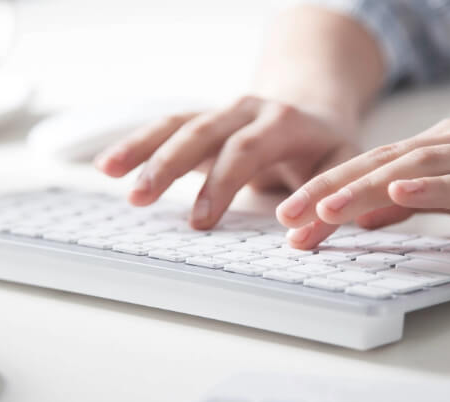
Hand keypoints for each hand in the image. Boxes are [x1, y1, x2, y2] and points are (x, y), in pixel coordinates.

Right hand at [94, 95, 358, 228]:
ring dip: (143, 148)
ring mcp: (222, 113)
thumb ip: (326, 206)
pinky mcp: (203, 122)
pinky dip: (137, 144)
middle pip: (203, 130)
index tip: (201, 221)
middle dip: (169, 163)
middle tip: (140, 198)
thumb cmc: (325, 148)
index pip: (247, 148)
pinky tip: (110, 164)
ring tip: (109, 173)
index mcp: (284, 121)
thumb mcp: (340, 170)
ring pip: (177, 123)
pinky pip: (166, 127)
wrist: (312, 110)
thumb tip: (300, 242)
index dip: (222, 182)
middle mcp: (248, 110)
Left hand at [276, 119, 449, 252]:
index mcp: (440, 149)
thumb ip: (418, 202)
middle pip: (380, 165)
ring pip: (415, 169)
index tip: (289, 221)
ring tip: (325, 210)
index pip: (369, 170)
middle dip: (328, 190)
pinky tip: (401, 196)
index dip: (325, 193)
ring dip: (366, 189)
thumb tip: (366, 215)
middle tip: (286, 217)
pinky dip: (434, 188)